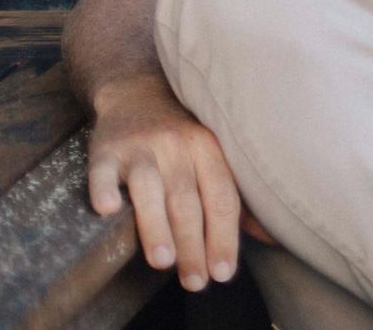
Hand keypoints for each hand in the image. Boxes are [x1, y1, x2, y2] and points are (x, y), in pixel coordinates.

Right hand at [85, 73, 267, 292]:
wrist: (136, 91)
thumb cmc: (181, 136)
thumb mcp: (213, 157)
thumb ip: (235, 197)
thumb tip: (270, 237)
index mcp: (211, 150)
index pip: (222, 199)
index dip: (224, 237)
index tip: (223, 273)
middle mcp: (179, 146)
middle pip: (188, 201)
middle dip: (193, 244)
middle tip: (195, 281)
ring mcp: (141, 147)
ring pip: (150, 189)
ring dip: (156, 226)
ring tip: (163, 261)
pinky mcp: (106, 149)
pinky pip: (103, 170)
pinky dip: (104, 189)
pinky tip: (107, 210)